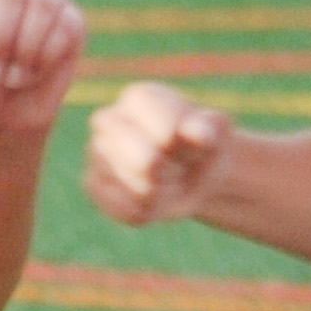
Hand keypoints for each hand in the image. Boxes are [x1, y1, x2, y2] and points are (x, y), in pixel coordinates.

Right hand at [84, 82, 237, 226]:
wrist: (190, 172)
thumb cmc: (202, 146)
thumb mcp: (217, 132)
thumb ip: (211, 127)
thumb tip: (200, 134)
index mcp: (140, 98)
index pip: (166, 133)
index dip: (187, 149)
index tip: (194, 144)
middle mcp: (108, 119)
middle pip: (147, 163)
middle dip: (173, 172)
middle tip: (179, 166)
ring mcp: (95, 153)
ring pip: (139, 191)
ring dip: (165, 193)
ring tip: (167, 179)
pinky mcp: (93, 184)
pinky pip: (127, 211)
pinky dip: (150, 211)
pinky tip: (153, 196)